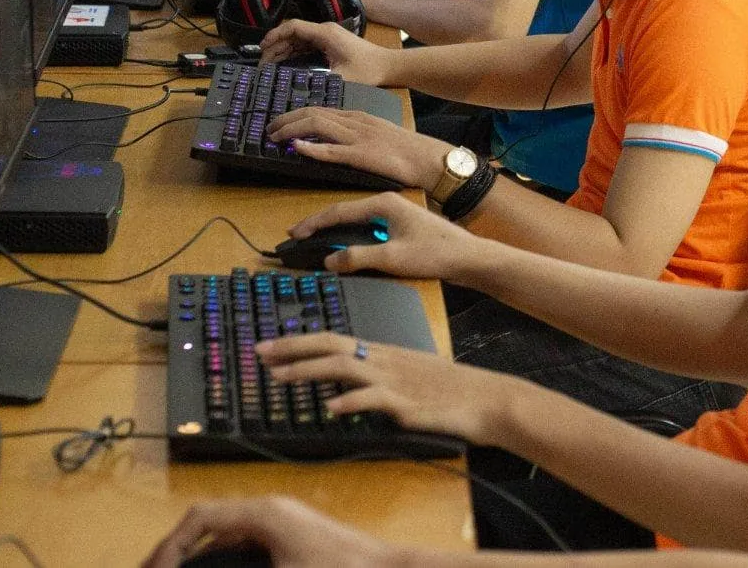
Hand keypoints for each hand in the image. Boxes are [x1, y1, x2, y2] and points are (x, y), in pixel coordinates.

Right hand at [142, 496, 394, 567]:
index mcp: (264, 514)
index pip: (200, 518)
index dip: (169, 545)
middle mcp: (270, 512)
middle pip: (208, 525)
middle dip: (176, 551)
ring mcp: (282, 524)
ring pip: (225, 536)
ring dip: (199, 556)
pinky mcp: (292, 540)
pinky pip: (244, 546)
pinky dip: (222, 559)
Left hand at [256, 332, 522, 446]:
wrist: (489, 399)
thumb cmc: (452, 391)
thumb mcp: (410, 377)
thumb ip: (378, 378)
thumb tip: (346, 387)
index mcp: (384, 353)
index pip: (334, 338)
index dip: (299, 341)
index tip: (269, 345)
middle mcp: (384, 361)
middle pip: (331, 345)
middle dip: (291, 348)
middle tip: (258, 353)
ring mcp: (395, 381)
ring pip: (344, 367)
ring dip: (307, 371)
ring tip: (279, 378)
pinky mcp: (406, 405)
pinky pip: (373, 400)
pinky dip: (350, 402)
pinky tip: (331, 408)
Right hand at [259, 17, 391, 81]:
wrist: (389, 66)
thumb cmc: (369, 70)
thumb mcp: (342, 77)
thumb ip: (318, 79)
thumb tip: (296, 85)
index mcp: (325, 33)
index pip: (293, 27)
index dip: (274, 35)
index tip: (262, 48)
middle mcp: (325, 31)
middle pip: (292, 33)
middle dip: (276, 46)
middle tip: (263, 64)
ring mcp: (328, 36)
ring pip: (298, 39)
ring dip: (283, 50)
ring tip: (270, 66)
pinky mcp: (330, 43)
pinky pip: (306, 45)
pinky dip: (294, 53)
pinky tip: (285, 65)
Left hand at [265, 102, 450, 191]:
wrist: (428, 158)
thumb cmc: (406, 150)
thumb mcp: (378, 133)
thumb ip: (355, 134)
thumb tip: (331, 140)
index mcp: (358, 117)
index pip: (319, 108)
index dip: (294, 114)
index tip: (280, 122)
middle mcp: (354, 122)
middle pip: (312, 113)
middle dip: (286, 119)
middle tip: (268, 129)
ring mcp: (357, 137)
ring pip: (317, 125)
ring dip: (291, 129)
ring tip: (274, 136)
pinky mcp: (362, 155)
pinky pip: (331, 150)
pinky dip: (311, 147)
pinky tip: (296, 147)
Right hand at [283, 191, 493, 283]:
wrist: (469, 258)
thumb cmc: (435, 254)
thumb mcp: (392, 258)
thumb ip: (358, 258)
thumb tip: (330, 260)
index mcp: (384, 203)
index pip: (339, 211)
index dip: (314, 223)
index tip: (294, 233)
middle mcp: (388, 204)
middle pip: (345, 213)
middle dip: (320, 225)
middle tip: (296, 236)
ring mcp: (396, 215)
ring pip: (356, 221)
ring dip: (335, 231)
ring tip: (314, 241)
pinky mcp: (401, 227)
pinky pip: (368, 229)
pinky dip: (350, 236)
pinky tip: (343, 247)